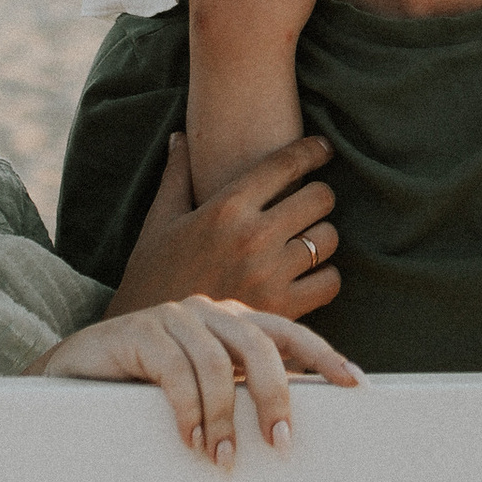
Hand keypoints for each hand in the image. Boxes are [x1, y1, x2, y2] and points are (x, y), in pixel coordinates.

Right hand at [37, 298, 361, 468]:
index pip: (286, 332)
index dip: (322, 354)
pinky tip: (189, 440)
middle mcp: (207, 312)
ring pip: (216, 363)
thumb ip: (238, 393)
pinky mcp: (137, 330)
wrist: (70, 380)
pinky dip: (187, 410)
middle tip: (281, 443)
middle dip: (275, 395)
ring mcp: (172, 317)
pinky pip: (173, 371)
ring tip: (226, 460)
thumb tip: (287, 430)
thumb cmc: (145, 391)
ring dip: (225, 418)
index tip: (354, 384)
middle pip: (258, 344)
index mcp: (230, 322)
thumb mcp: (201, 390)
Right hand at [112, 133, 342, 320]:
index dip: (311, 150)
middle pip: (319, 198)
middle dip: (317, 197)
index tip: (322, 149)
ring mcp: (269, 274)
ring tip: (306, 241)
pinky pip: (329, 281)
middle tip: (309, 204)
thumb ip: (176, 177)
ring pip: (328, 238)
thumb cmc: (152, 278)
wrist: (152, 344)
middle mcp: (252, 236)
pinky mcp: (282, 309)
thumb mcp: (159, 222)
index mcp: (225, 208)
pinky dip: (324, 278)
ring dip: (321, 238)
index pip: (285, 164)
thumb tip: (180, 137)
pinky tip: (307, 278)